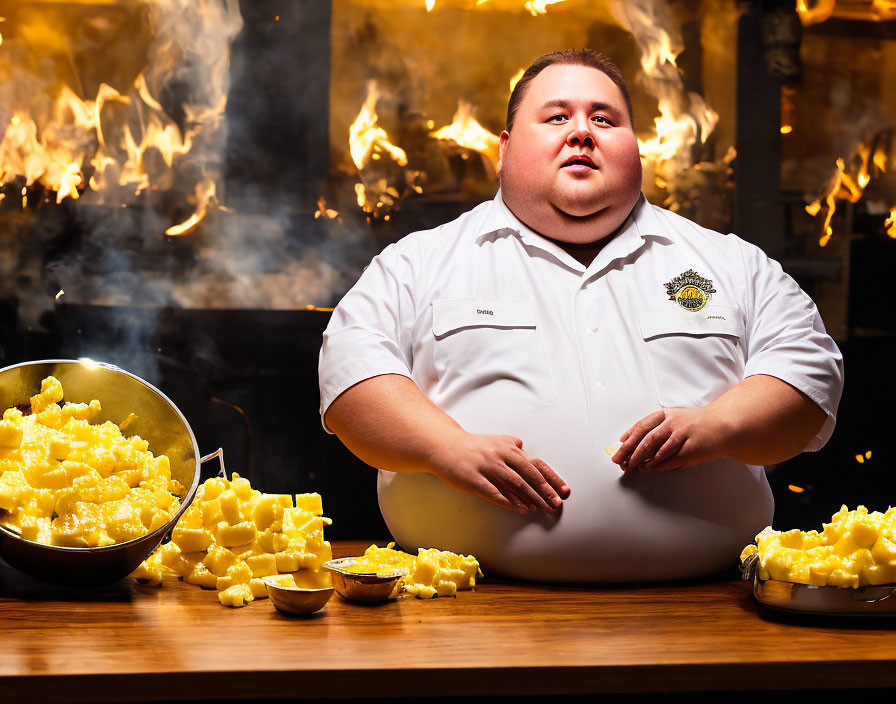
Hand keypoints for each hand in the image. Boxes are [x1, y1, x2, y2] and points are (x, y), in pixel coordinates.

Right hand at [429, 430, 569, 513]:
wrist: (444, 446)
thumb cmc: (472, 446)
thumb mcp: (495, 440)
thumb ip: (512, 446)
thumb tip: (527, 451)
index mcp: (508, 447)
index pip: (536, 464)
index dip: (552, 478)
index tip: (564, 490)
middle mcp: (500, 456)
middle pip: (529, 475)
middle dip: (545, 491)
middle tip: (557, 504)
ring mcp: (488, 468)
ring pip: (515, 484)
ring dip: (532, 498)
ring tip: (543, 509)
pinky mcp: (475, 480)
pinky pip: (496, 493)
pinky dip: (511, 502)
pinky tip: (522, 509)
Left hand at [611, 407, 726, 472]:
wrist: (721, 425)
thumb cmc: (695, 425)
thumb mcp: (673, 420)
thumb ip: (654, 429)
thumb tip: (631, 440)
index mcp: (665, 415)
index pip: (642, 426)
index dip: (628, 438)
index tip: (619, 446)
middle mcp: (673, 423)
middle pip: (645, 438)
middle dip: (629, 451)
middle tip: (620, 460)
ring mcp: (682, 435)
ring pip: (656, 449)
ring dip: (641, 459)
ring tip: (632, 466)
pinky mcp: (691, 448)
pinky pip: (670, 459)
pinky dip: (657, 464)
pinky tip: (649, 467)